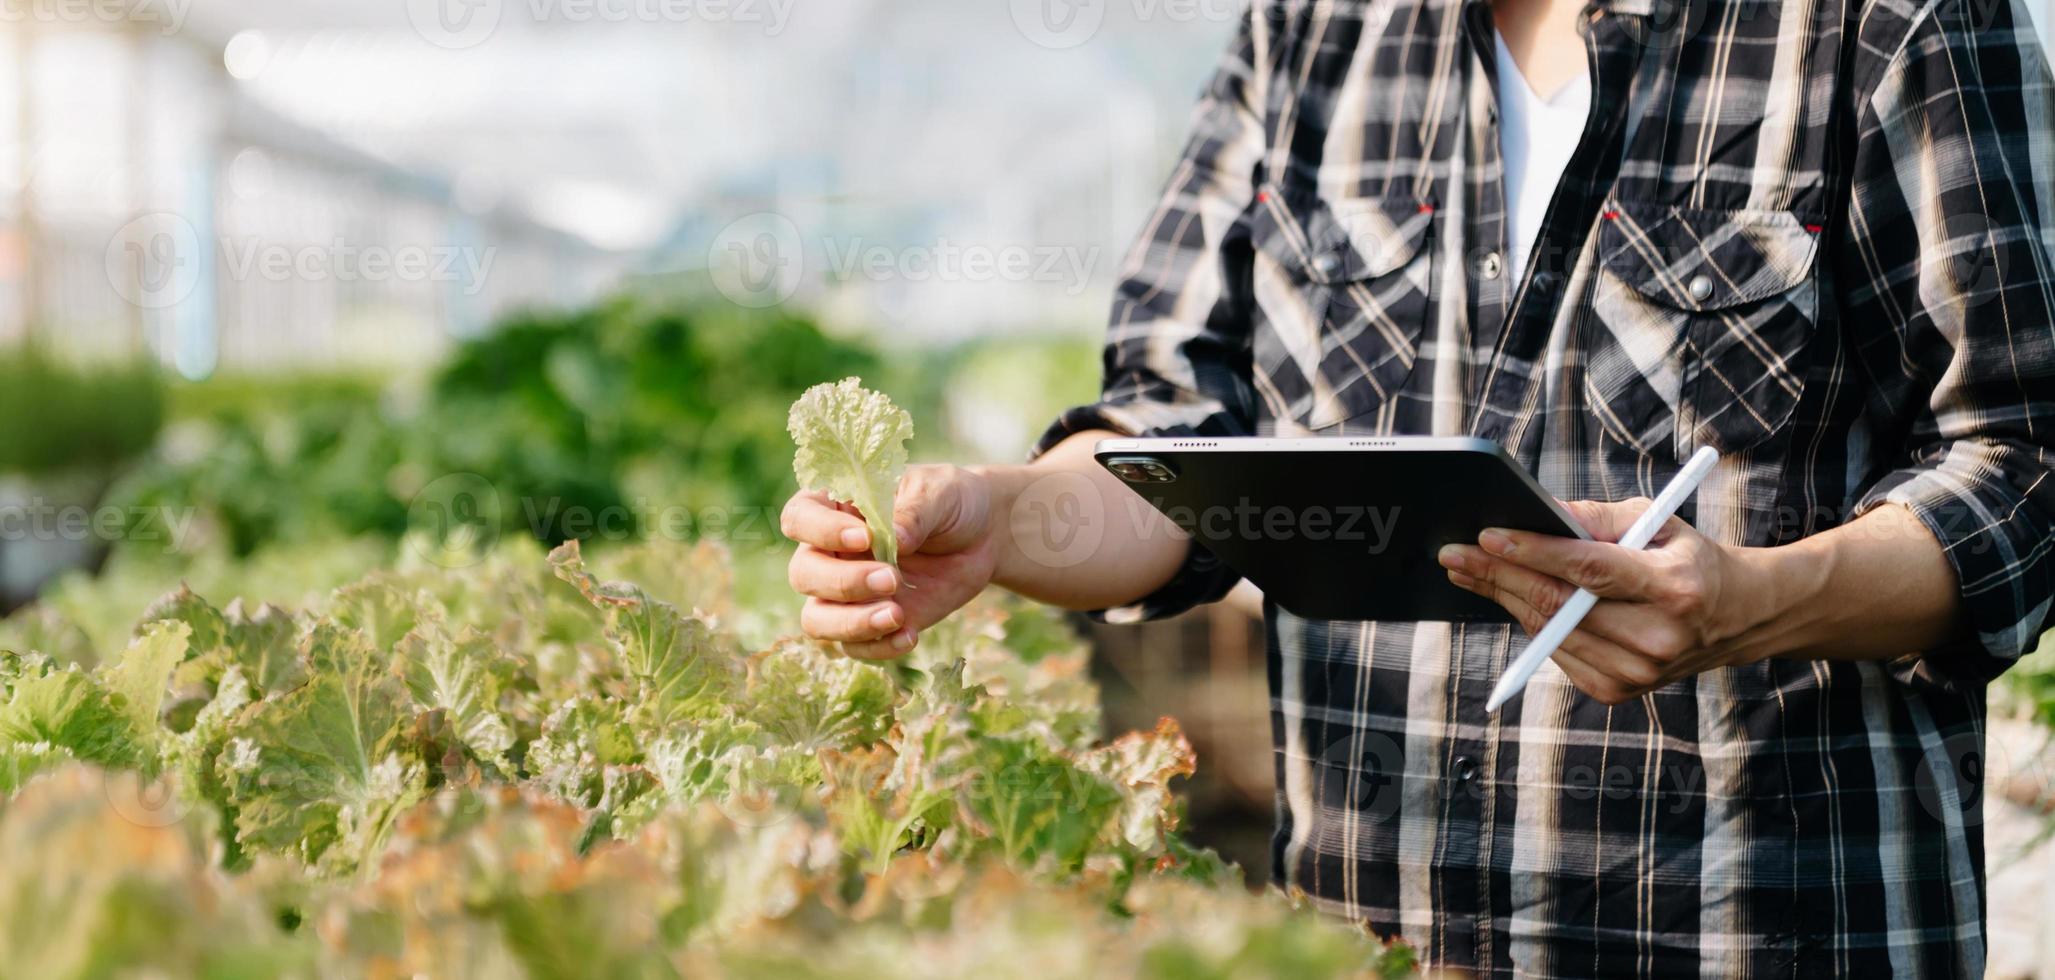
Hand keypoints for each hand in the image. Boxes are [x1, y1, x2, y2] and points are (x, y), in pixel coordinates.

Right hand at [782, 464, 1000, 658]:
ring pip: (817, 620)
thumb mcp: (939, 493)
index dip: (821, 531)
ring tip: (898, 615)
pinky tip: (910, 635)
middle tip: (892, 579)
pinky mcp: (869, 623)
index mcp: (835, 507)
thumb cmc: (950, 502)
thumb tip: (895, 541)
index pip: (800, 518)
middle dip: (844, 583)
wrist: (982, 538)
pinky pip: (855, 647)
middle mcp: (829, 551)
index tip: (865, 538)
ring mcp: (846, 592)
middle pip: (804, 574)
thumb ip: (914, 513)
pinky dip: (878, 647)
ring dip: (852, 623)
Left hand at [1436, 499, 1780, 704]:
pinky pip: (1555, 651)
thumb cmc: (1688, 558)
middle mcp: (1658, 637)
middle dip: (1498, 575)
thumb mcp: (1656, 521)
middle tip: (1453, 552)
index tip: (1488, 536)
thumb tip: (1538, 514)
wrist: (1738, 616)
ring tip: (1467, 570)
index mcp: (1674, 588)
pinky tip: (1508, 597)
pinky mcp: (1617, 691)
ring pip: (1548, 630)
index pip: (1590, 571)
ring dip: (1502, 597)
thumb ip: (1597, 518)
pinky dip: (1528, 622)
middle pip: (1559, 605)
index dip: (1534, 552)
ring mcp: (1638, 672)